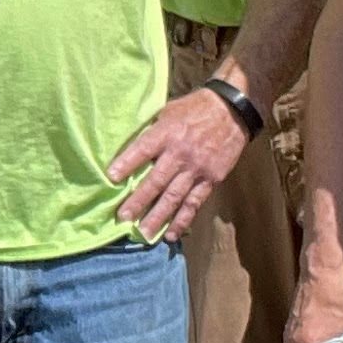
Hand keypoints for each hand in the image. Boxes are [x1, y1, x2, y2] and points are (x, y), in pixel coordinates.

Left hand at [110, 85, 249, 241]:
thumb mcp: (168, 111)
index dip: (126, 163)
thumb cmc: (194, 109)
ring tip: (144, 233)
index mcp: (167, 133)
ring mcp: (197, 168)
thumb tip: (129, 150)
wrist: (232, 111)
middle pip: (156, 180)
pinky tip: (171, 233)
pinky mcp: (211, 179)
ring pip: (174, 197)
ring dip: (158, 216)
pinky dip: (182, 219)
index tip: (110, 178)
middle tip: (122, 217)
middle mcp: (181, 153)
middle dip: (138, 200)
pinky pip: (194, 202)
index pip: (142, 149)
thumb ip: (152, 132)